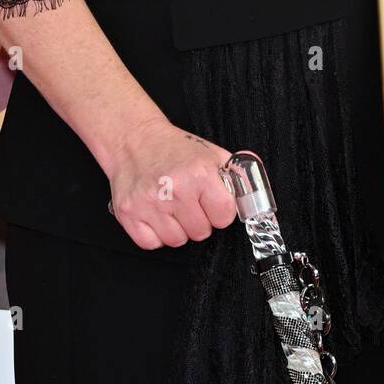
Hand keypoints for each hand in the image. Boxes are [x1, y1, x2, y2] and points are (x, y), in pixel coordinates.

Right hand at [106, 114, 236, 250]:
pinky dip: (155, 234)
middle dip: (199, 220)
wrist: (135, 140)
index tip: (213, 203)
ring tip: (172, 206)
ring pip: (176, 241)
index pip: (224, 216)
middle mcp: (174, 190)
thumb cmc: (173, 148)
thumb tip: (255, 195)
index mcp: (198, 174)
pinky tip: (156, 213)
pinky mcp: (129, 213)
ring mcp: (149, 203)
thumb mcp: (210, 153)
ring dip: (177, 228)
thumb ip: (235, 175)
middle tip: (190, 202)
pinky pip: (151, 243)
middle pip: (201, 232)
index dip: (220, 211)